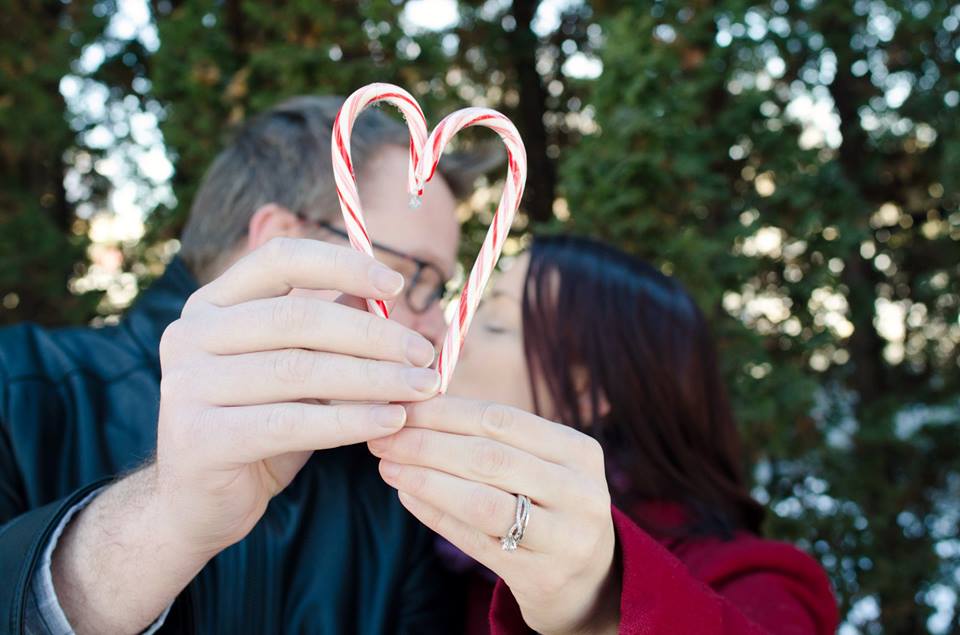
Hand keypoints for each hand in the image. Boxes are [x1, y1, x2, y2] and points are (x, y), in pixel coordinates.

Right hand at [52, 238, 441, 632]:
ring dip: (372, 379)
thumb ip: (327, 332)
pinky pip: (290, 423)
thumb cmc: (257, 424)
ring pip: (299, 371)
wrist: (199, 502)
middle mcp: (189, 334)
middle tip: (424, 355)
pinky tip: (391, 421)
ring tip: (420, 388)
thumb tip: (384, 295)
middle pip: (297, 319)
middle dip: (373, 336)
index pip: (280, 260)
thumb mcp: (294, 370)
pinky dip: (348, 421)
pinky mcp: (199, 437)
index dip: (342, 265)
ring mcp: (186, 385)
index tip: (398, 285)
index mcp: (212, 304)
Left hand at [367, 396, 618, 634]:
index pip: (501, 419)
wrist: (590, 578)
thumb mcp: (543, 463)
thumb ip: (494, 436)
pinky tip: (407, 496)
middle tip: (381, 436)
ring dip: (426, 480)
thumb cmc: (551, 503)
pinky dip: (436, 516)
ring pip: (482, 502)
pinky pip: (477, 541)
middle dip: (426, 444)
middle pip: (489, 458)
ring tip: (387, 465)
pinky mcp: (542, 575)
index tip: (400, 405)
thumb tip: (417, 405)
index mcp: (579, 450)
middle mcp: (579, 492)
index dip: (445, 411)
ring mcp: (565, 537)